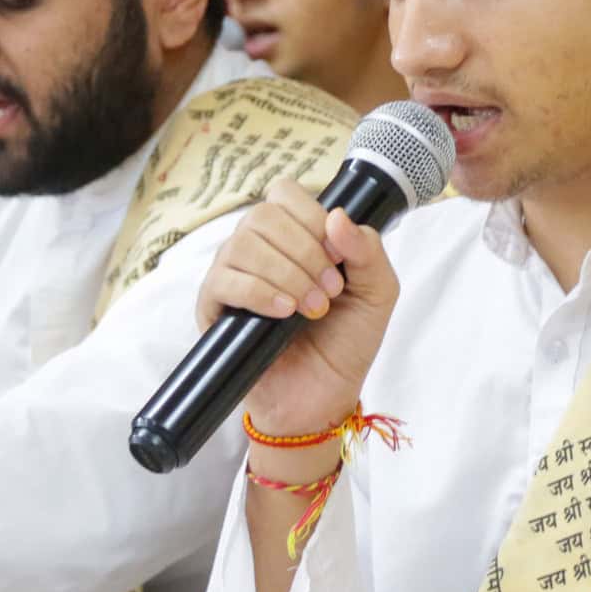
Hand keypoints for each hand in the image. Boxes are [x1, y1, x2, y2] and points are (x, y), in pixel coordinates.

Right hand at [196, 178, 399, 439]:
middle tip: (328, 291)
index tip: (338, 258)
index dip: (313, 218)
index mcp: (293, 236)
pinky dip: (259, 292)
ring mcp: (232, 275)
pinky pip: (223, 280)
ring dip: (285, 273)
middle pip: (263, 215)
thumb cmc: (345, 343)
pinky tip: (283, 313)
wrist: (322, 398)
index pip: (285, 194)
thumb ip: (368, 251)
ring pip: (243, 244)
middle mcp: (258, 249)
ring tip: (309, 308)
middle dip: (304, 251)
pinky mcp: (213, 307)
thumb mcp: (377, 293)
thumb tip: (337, 216)